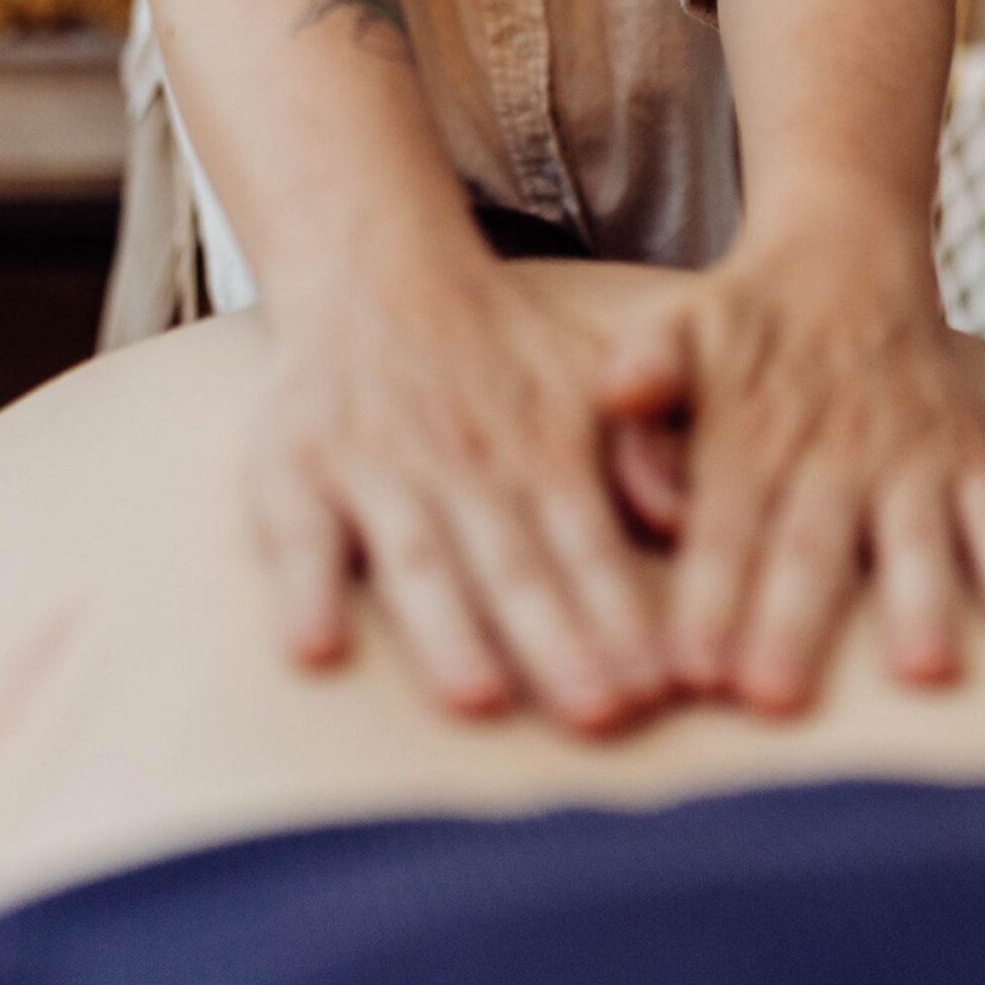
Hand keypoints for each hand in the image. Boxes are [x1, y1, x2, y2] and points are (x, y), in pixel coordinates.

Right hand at [248, 248, 669, 735]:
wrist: (372, 269)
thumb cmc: (498, 352)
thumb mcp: (588, 376)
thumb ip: (643, 448)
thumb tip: (690, 519)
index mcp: (542, 449)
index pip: (589, 546)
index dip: (622, 617)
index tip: (658, 690)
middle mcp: (464, 462)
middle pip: (513, 567)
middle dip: (555, 642)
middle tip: (598, 715)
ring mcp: (376, 466)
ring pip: (417, 559)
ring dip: (448, 629)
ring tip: (476, 697)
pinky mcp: (294, 471)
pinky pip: (297, 537)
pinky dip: (305, 589)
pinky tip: (316, 647)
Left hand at [598, 213, 984, 711]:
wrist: (849, 251)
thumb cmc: (743, 320)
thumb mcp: (676, 324)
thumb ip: (642, 368)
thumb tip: (616, 395)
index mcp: (748, 429)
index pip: (723, 521)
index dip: (708, 594)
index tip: (691, 670)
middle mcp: (832, 446)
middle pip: (810, 544)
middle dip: (793, 623)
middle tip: (775, 699)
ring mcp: (909, 452)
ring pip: (913, 533)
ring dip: (918, 600)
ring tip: (921, 672)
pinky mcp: (969, 451)